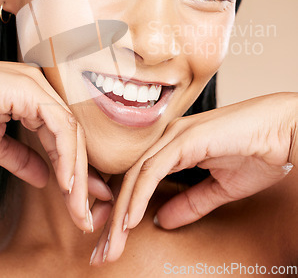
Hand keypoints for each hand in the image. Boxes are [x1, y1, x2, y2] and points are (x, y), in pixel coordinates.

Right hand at [0, 57, 112, 231]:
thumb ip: (20, 158)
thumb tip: (46, 179)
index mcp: (32, 96)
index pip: (64, 135)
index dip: (76, 170)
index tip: (81, 202)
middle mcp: (39, 86)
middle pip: (72, 134)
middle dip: (82, 177)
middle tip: (84, 215)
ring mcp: (35, 84)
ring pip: (70, 131)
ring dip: (77, 173)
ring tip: (76, 206)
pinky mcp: (28, 88)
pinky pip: (59, 124)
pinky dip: (65, 155)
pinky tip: (65, 182)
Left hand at [88, 92, 296, 264]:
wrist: (283, 133)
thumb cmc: (257, 153)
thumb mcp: (218, 189)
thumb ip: (189, 203)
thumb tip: (160, 220)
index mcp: (174, 146)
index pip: (138, 179)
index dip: (122, 209)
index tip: (114, 240)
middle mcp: (168, 137)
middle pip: (130, 178)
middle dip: (114, 217)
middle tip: (103, 252)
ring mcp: (174, 135)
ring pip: (136, 175)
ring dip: (122, 211)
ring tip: (112, 244)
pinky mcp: (185, 138)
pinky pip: (154, 169)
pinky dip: (139, 195)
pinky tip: (130, 220)